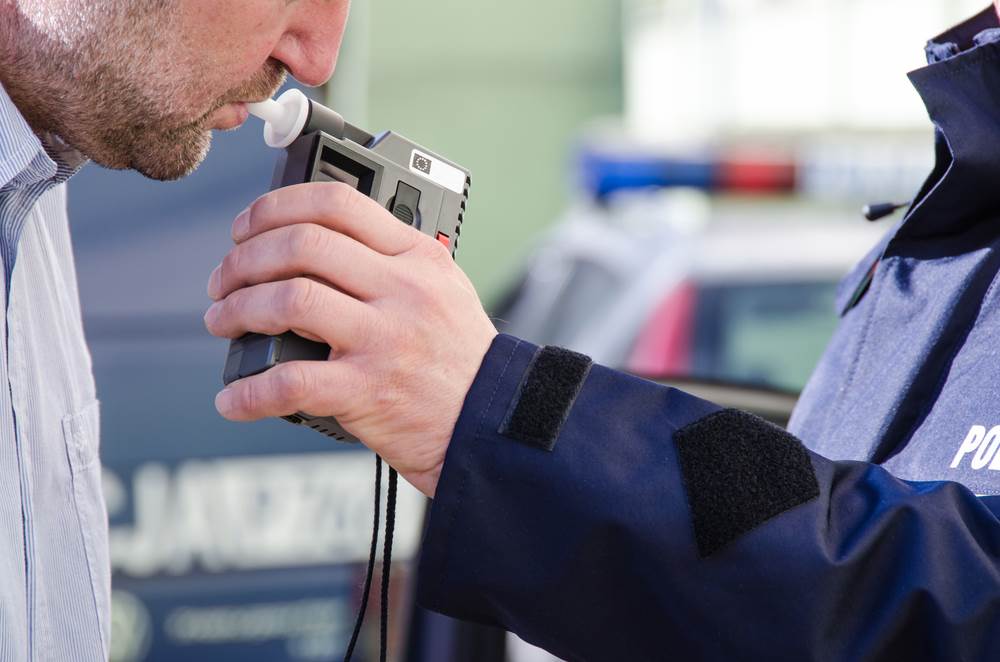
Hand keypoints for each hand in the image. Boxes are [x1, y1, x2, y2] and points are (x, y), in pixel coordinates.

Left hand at [204, 182, 497, 496]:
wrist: (491, 421)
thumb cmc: (459, 358)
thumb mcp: (441, 288)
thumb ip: (390, 261)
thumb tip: (312, 242)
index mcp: (417, 257)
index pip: (338, 204)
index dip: (276, 207)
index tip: (247, 227)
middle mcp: (402, 290)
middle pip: (302, 246)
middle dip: (244, 258)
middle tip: (225, 278)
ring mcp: (385, 339)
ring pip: (289, 301)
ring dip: (238, 309)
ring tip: (224, 320)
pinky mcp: (368, 391)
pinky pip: (290, 382)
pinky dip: (249, 391)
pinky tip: (234, 398)